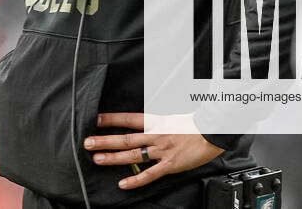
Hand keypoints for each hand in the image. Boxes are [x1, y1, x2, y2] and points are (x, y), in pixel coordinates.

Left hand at [84, 113, 224, 189]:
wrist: (214, 131)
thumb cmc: (194, 124)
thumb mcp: (172, 117)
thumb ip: (156, 122)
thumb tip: (142, 123)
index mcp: (156, 121)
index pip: (129, 118)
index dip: (112, 119)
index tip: (96, 119)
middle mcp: (156, 135)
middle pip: (126, 138)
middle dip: (105, 140)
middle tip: (87, 142)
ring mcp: (162, 150)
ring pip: (133, 155)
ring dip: (113, 157)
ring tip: (97, 158)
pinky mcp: (170, 164)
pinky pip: (150, 174)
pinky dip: (135, 179)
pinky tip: (123, 183)